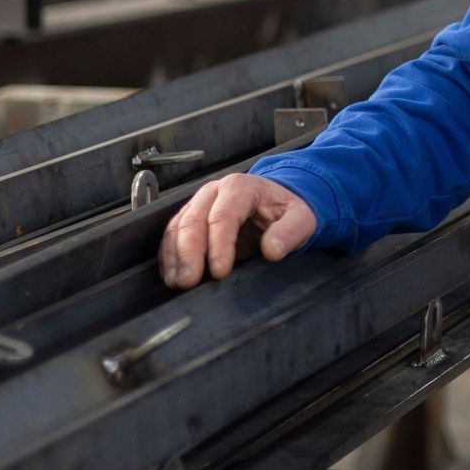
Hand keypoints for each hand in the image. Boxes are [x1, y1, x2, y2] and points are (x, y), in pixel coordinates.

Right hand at [159, 173, 316, 288]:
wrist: (277, 201)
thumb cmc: (285, 209)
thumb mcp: (300, 218)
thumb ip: (289, 233)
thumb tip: (272, 250)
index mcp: (240, 188)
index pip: (223, 216)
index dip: (219, 245)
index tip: (220, 270)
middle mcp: (214, 192)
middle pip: (193, 221)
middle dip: (189, 253)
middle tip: (190, 280)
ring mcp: (199, 204)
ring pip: (177, 227)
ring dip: (175, 257)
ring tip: (178, 282)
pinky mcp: (190, 218)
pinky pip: (172, 235)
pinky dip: (169, 256)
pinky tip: (172, 275)